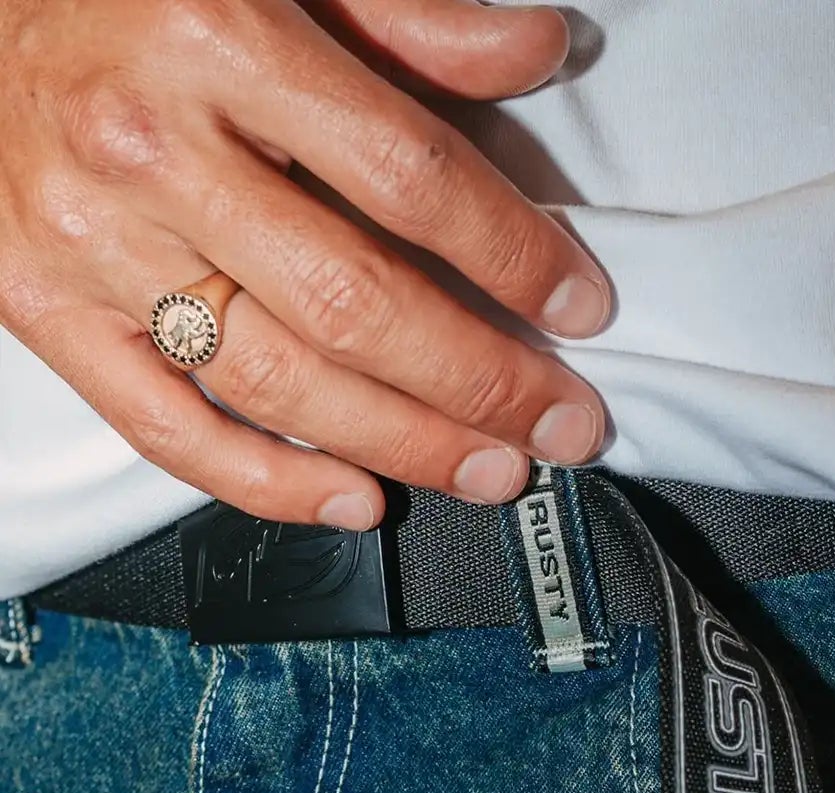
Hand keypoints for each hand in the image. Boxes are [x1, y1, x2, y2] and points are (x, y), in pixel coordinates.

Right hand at [0, 0, 610, 522]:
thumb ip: (403, 12)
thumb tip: (538, 53)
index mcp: (217, 37)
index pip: (408, 176)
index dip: (514, 253)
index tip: (581, 305)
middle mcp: (150, 151)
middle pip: (354, 304)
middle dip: (482, 381)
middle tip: (562, 423)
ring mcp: (91, 245)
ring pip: (277, 383)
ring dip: (405, 445)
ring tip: (491, 470)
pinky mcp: (45, 313)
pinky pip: (167, 429)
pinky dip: (267, 484)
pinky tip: (355, 501)